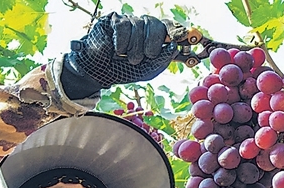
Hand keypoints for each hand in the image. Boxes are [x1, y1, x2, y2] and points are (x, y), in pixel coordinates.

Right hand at [62, 13, 177, 98]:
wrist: (100, 71)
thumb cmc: (124, 70)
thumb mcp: (147, 71)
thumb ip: (162, 60)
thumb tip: (174, 47)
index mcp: (155, 38)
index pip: (170, 28)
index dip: (178, 31)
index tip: (184, 36)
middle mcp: (144, 27)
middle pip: (158, 25)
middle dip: (153, 43)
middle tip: (147, 56)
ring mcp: (130, 21)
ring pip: (140, 26)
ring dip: (134, 47)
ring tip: (127, 57)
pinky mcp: (115, 20)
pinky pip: (125, 26)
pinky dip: (122, 42)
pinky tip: (118, 49)